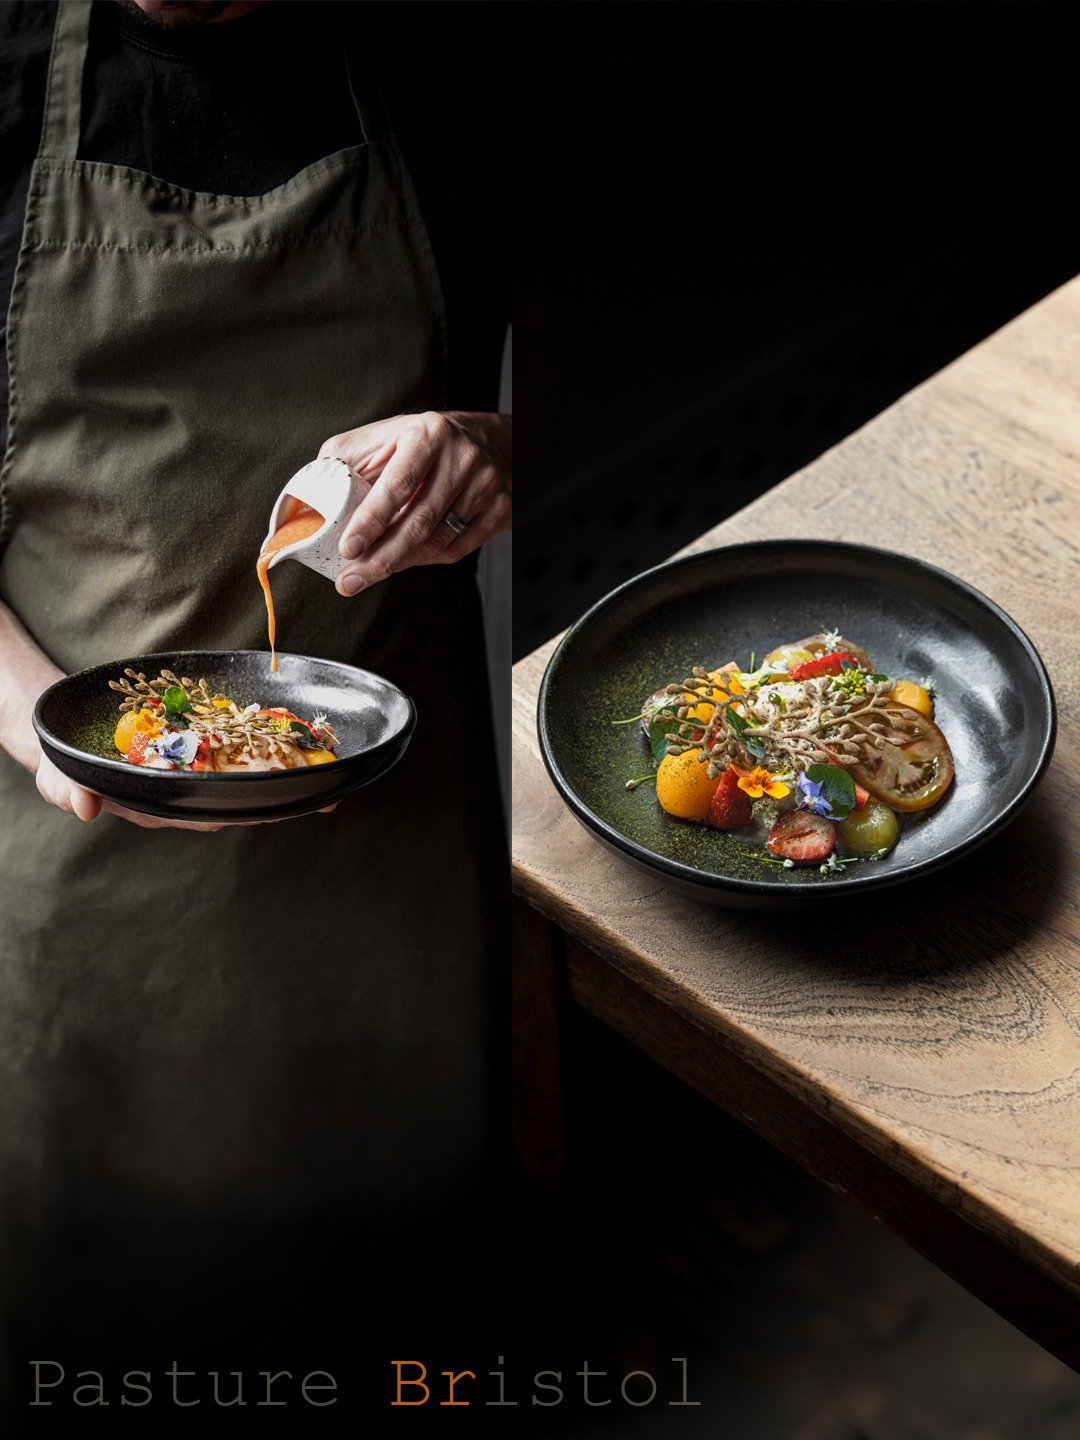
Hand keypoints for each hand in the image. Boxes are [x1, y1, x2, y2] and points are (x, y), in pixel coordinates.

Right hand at [34, 751, 334, 831]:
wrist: (69, 733)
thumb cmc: (66, 761)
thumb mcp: (60, 775)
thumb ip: (68, 790)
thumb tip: (84, 809)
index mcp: (160, 806)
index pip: (209, 814)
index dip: (243, 812)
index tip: (277, 812)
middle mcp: (185, 792)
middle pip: (240, 799)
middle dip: (281, 800)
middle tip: (325, 800)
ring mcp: (194, 768)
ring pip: (246, 773)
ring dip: (283, 773)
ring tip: (327, 774)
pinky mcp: (200, 741)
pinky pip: (238, 743)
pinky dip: (266, 741)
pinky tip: (297, 736)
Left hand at [319, 411, 511, 595]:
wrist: (489, 440)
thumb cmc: (424, 442)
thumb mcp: (385, 436)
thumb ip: (347, 461)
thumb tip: (312, 499)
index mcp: (428, 434)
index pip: (397, 484)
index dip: (371, 521)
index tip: (348, 549)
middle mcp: (462, 458)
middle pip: (418, 522)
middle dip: (379, 559)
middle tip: (349, 582)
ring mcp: (486, 486)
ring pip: (438, 542)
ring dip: (400, 562)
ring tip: (372, 571)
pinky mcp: (502, 509)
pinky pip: (458, 549)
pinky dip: (427, 560)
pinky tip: (406, 559)